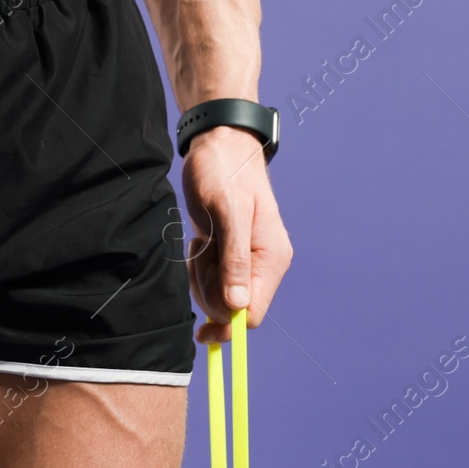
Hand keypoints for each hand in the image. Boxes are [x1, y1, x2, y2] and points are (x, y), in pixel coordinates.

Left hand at [181, 125, 291, 343]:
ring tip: (202, 238)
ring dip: (200, 272)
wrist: (217, 144)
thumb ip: (235, 260)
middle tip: (201, 251)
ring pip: (215, 293)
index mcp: (271, 257)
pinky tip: (201, 238)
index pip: (251, 313)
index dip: (226, 320)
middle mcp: (261, 263)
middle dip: (207, 287)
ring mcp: (244, 259)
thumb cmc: (224, 171)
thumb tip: (238, 306)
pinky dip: (197, 262)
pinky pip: (207, 276)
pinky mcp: (227, 253)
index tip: (200, 323)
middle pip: (229, 307)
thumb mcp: (228, 212)